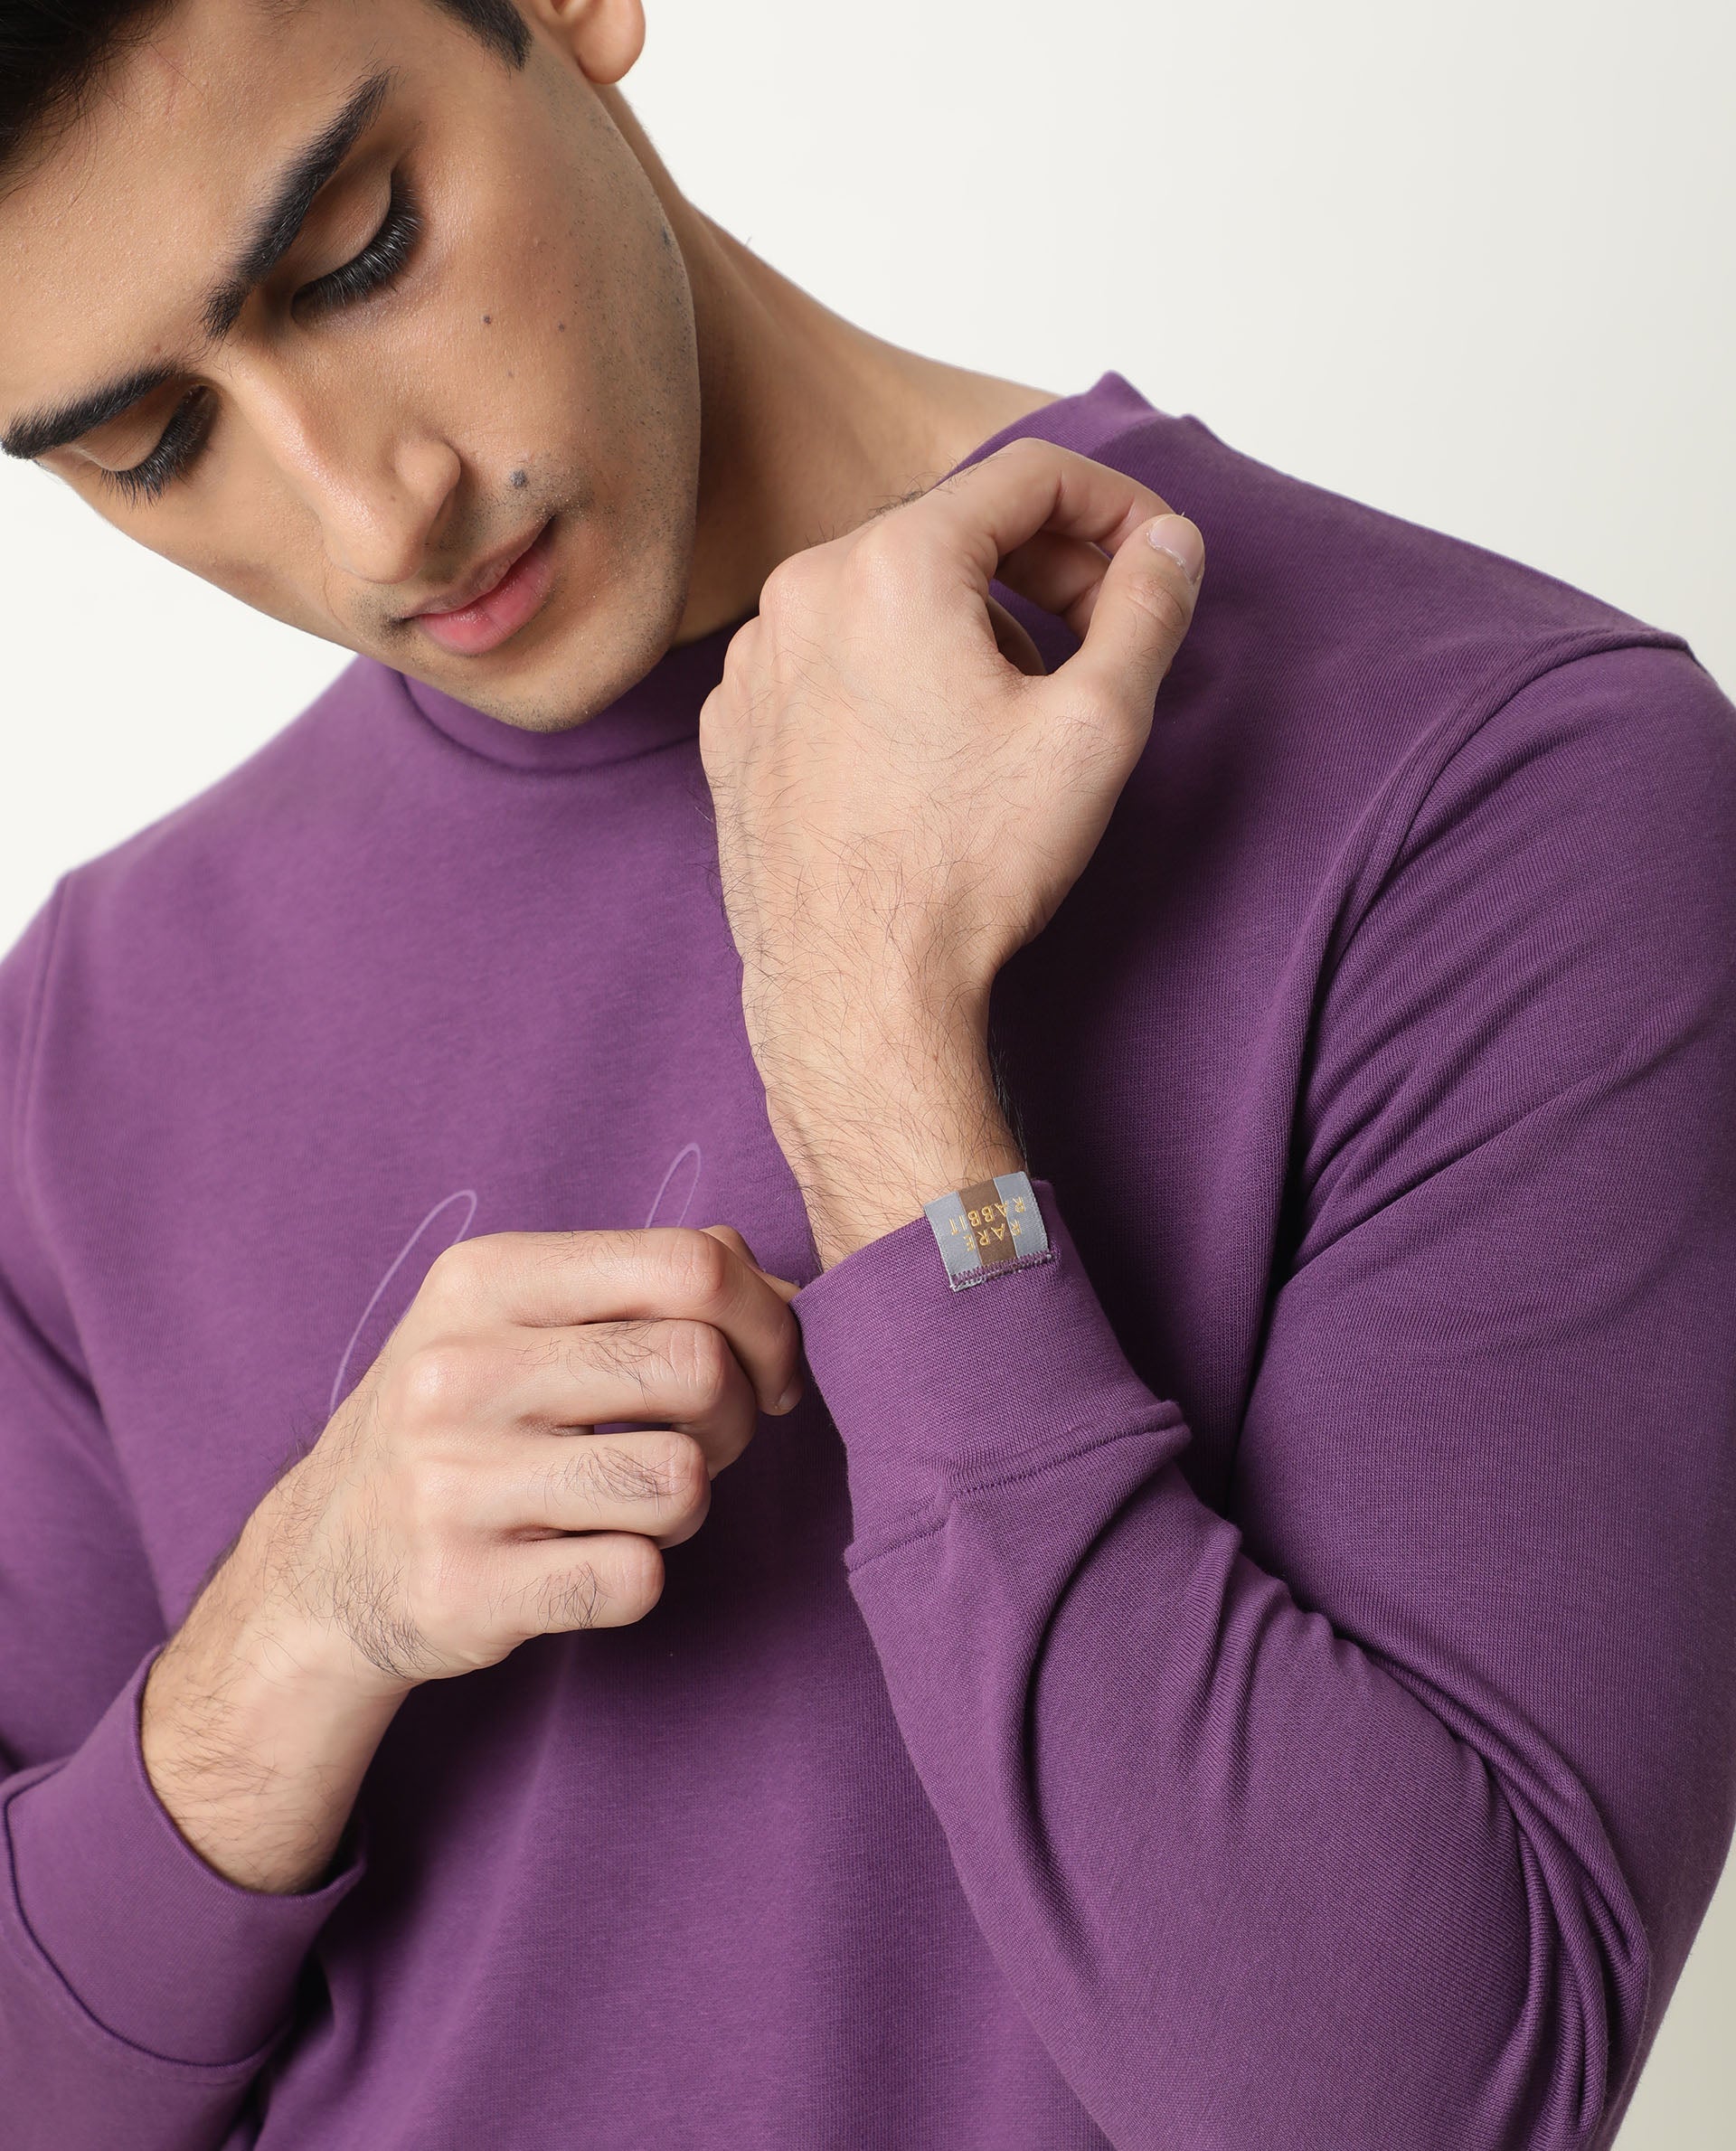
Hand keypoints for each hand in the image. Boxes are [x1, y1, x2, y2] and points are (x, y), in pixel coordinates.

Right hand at [141, 1223, 800, 1888]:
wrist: (321, 1567)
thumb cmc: (464, 1421)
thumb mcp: (520, 1318)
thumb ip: (648, 1283)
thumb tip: (784, 1287)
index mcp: (485, 1278)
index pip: (688, 1264)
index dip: (765, 1319)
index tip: (769, 1369)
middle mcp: (457, 1369)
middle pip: (697, 1369)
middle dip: (739, 1415)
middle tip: (706, 1442)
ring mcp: (451, 1483)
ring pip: (680, 1480)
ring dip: (689, 1503)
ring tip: (637, 1504)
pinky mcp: (462, 1591)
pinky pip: (636, 1579)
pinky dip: (639, 1577)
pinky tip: (587, 1561)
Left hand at [698, 436, 1203, 1082]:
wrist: (855, 990)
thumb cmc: (965, 869)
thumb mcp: (1097, 726)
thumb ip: (1147, 608)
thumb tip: (1169, 545)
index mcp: (890, 565)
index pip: (1027, 475)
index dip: (1115, 504)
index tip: (1155, 557)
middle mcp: (802, 592)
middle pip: (952, 530)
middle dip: (1045, 570)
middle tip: (1105, 636)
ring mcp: (755, 662)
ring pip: (889, 597)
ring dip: (969, 628)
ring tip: (1014, 719)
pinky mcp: (735, 727)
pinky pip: (831, 661)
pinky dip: (894, 677)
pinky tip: (934, 755)